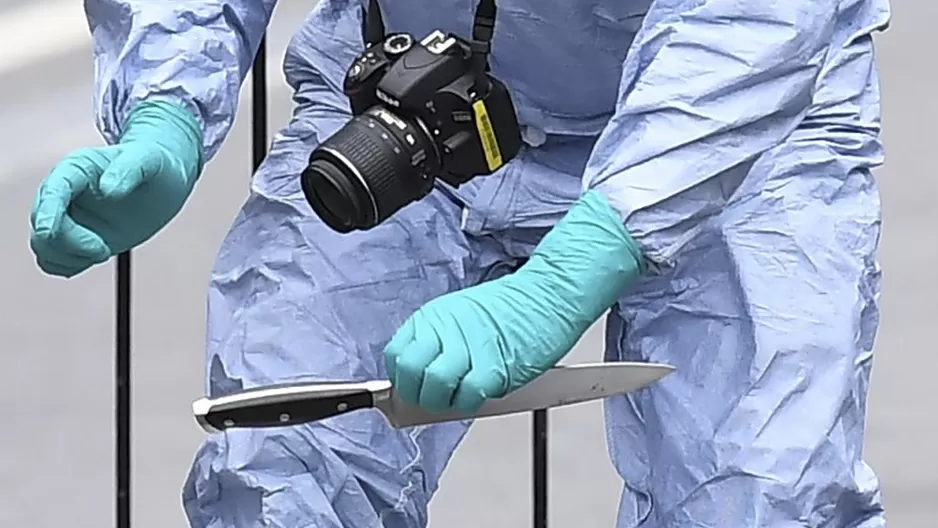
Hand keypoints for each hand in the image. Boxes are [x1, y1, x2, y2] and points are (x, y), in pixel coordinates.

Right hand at [29, 100, 202, 276]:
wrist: (161, 183)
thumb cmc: (152, 165)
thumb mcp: (148, 159)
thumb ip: (130, 169)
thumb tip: (109, 190)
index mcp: (75, 168)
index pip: (53, 190)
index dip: (47, 212)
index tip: (48, 232)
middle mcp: (62, 194)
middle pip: (43, 225)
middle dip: (70, 243)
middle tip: (104, 249)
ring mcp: (66, 218)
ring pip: (43, 246)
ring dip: (69, 257)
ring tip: (104, 249)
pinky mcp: (75, 239)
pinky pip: (53, 260)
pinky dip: (68, 265)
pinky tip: (96, 255)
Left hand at [384, 190, 644, 413]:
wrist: (549, 294)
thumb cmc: (512, 308)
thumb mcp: (462, 315)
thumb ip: (438, 344)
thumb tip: (420, 382)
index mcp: (434, 316)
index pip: (396, 355)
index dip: (402, 379)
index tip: (413, 389)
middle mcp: (445, 328)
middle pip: (409, 373)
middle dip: (418, 395)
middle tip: (435, 399)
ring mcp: (468, 346)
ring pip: (434, 387)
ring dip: (444, 402)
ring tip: (460, 397)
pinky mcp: (493, 366)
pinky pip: (468, 396)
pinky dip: (471, 403)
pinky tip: (482, 393)